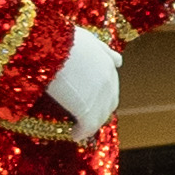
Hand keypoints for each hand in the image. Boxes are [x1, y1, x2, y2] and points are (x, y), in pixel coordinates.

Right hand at [49, 23, 120, 141]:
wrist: (55, 48)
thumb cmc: (64, 40)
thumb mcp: (89, 39)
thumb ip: (104, 50)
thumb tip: (118, 60)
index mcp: (108, 64)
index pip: (111, 85)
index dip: (102, 94)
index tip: (93, 100)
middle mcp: (109, 82)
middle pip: (110, 102)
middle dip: (100, 110)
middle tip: (87, 117)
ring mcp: (100, 97)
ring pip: (101, 116)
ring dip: (92, 123)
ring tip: (80, 129)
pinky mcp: (89, 111)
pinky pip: (88, 127)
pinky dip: (82, 132)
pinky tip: (75, 135)